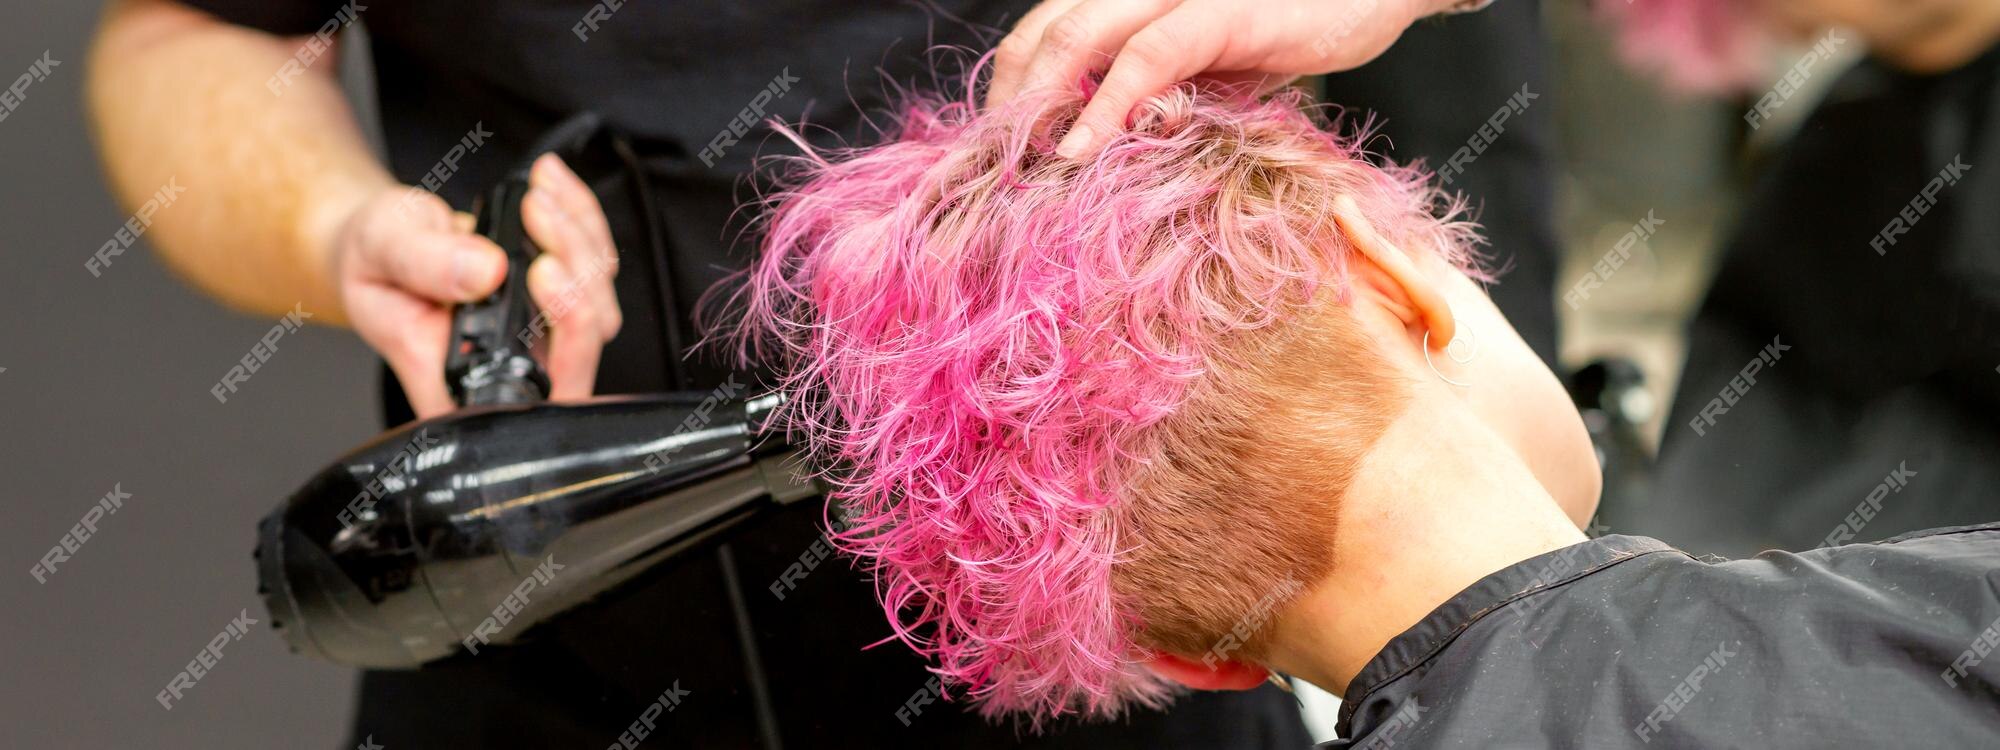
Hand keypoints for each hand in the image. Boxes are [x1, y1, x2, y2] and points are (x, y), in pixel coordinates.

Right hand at [331, 154, 621, 417]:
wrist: (382, 241)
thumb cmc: (373, 259)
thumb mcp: (379, 248)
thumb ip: (423, 263)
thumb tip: (483, 271)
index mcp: (457, 382)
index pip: (535, 394)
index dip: (563, 343)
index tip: (542, 272)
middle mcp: (509, 366)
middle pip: (583, 342)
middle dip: (576, 270)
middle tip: (539, 216)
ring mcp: (542, 337)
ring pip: (598, 302)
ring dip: (579, 238)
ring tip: (536, 194)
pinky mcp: (562, 300)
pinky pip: (597, 265)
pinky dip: (582, 219)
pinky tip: (550, 186)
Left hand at [986, 0, 1454, 158]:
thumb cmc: (1296, 28)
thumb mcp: (1210, 70)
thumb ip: (1159, 97)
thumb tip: (1106, 158)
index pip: (1040, 36)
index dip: (1007, 96)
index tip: (994, 163)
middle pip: (1038, 35)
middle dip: (1006, 110)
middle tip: (995, 180)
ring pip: (1074, 37)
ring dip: (1039, 111)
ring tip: (1025, 173)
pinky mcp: (1220, 12)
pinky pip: (1146, 56)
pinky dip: (1106, 106)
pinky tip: (1083, 151)